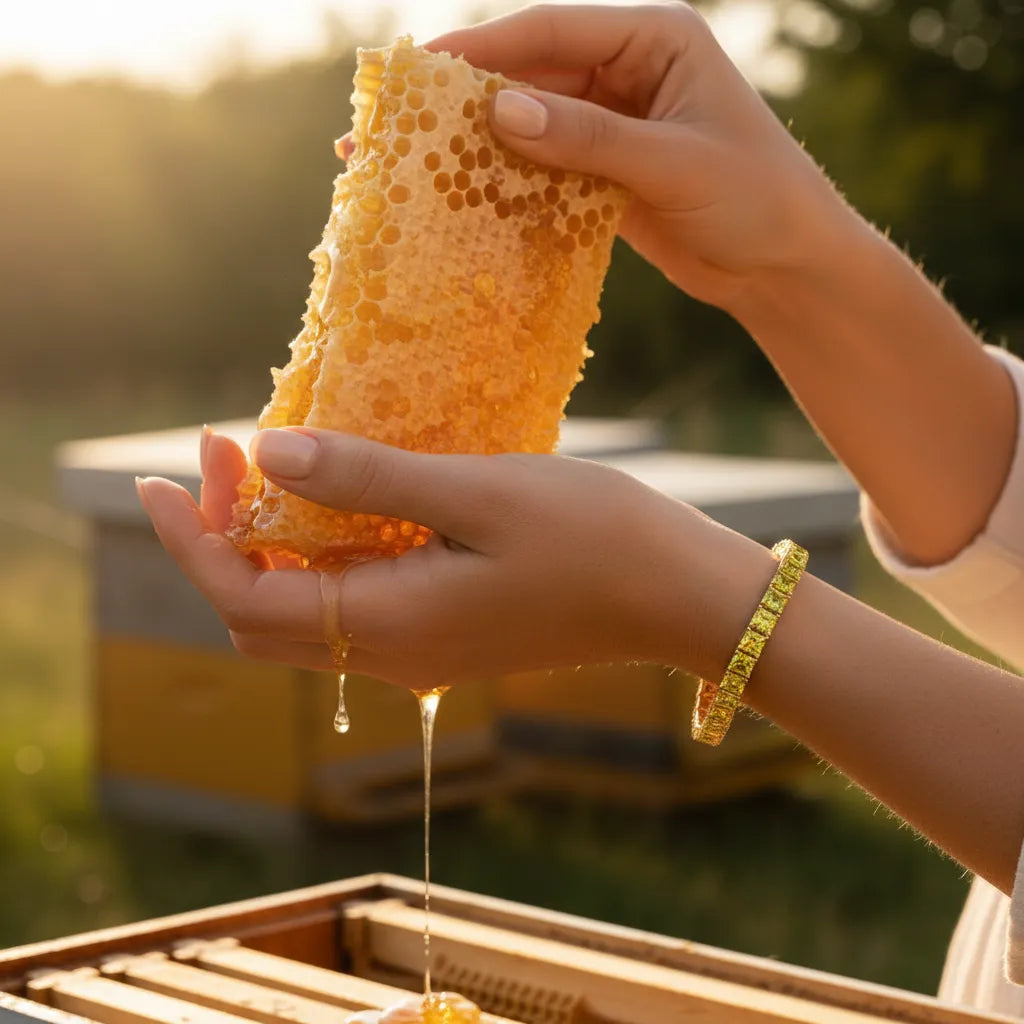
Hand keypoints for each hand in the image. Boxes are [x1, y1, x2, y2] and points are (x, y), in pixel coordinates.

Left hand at [137, 427, 769, 688]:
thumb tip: (267, 455)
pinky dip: (320, 559)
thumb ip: (366, 480)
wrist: (676, 593)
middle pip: (263, 617)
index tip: (170, 472)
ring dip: (268, 550)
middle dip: (222, 542)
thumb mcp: (476, 492)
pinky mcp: (448, 633)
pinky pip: (353, 607)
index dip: (192, 541)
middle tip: (226, 457)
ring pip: (305, 616)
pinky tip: (339, 502)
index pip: (246, 598)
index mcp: (392, 624)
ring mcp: (422, 650)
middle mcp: (395, 653)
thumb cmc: (592, 535)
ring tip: (267, 470)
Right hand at [427, 3, 850, 312]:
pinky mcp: (608, 175)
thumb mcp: (672, 162)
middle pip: (532, 77)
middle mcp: (628, 74)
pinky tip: (470, 200)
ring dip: (484, 148)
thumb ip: (589, 139)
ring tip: (420, 167)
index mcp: (653, 40)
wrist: (786, 265)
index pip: (551, 32)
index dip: (483, 50)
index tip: (420, 71)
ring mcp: (616, 126)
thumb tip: (499, 113)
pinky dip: (513, 184)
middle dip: (470, 102)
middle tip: (401, 125)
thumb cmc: (756, 198)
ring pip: (534, 127)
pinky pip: (548, 171)